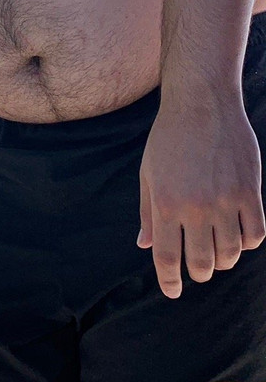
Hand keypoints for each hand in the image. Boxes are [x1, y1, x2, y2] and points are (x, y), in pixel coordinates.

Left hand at [138, 92, 264, 297]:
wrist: (201, 106)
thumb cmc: (168, 140)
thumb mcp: (148, 175)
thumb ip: (148, 213)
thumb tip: (145, 245)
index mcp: (165, 204)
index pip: (167, 257)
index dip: (169, 280)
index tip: (173, 292)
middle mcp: (195, 207)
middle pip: (202, 262)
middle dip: (199, 272)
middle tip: (198, 269)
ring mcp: (226, 201)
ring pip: (231, 253)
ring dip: (224, 260)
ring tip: (217, 253)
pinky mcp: (250, 193)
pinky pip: (255, 235)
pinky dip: (247, 243)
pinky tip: (237, 236)